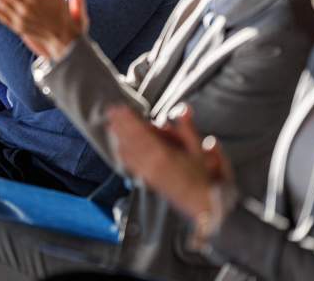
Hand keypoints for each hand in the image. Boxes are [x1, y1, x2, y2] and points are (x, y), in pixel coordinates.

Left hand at [107, 105, 232, 221]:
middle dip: (120, 125)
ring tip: (111, 126)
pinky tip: (119, 150)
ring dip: (119, 138)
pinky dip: (123, 155)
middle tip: (110, 112)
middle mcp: (150, 164)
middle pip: (130, 140)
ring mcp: (147, 174)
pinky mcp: (148, 181)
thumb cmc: (203, 178)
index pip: (140, 132)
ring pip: (127, 153)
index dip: (129, 119)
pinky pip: (130, 166)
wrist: (203, 205)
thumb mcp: (198, 150)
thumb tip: (183, 108)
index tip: (120, 108)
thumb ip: (188, 128)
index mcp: (162, 154)